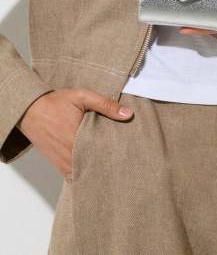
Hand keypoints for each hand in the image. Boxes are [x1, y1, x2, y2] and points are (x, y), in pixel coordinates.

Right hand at [17, 89, 133, 180]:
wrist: (30, 109)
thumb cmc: (56, 102)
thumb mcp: (82, 97)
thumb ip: (106, 105)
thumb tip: (128, 114)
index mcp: (78, 138)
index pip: (103, 155)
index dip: (116, 157)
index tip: (129, 156)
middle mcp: (70, 155)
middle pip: (96, 167)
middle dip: (110, 166)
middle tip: (125, 163)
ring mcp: (63, 162)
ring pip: (85, 174)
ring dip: (98, 171)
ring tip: (114, 167)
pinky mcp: (59, 165)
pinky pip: (74, 176)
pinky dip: (85, 174)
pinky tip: (96, 170)